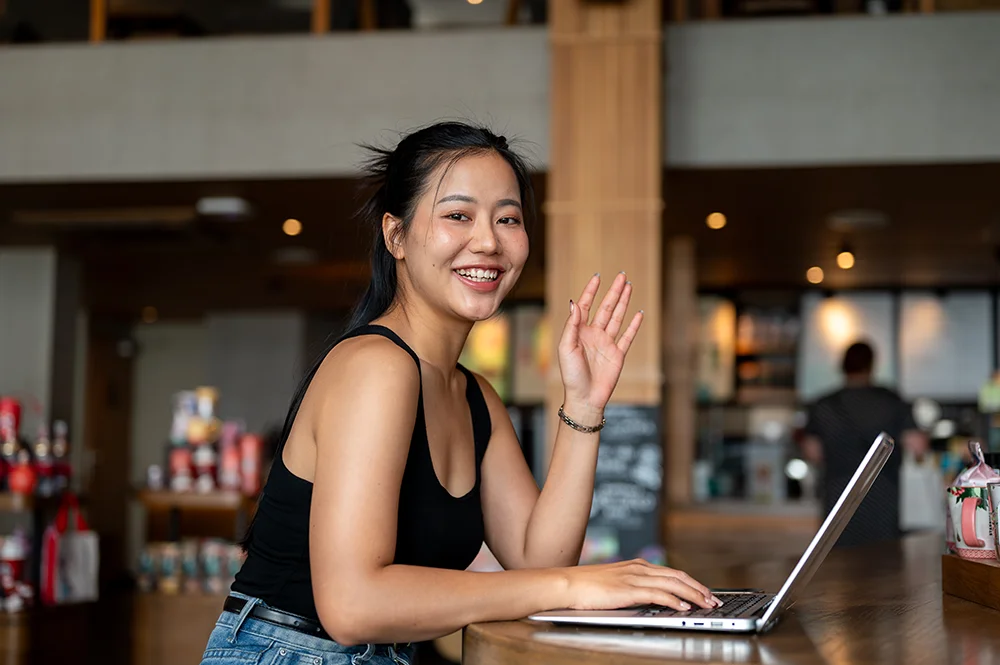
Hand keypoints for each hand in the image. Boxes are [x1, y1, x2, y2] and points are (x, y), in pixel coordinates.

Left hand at [558, 272, 642, 414]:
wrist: (585, 398)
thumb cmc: (572, 375)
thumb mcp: (566, 348)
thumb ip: (572, 325)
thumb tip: (575, 303)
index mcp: (579, 332)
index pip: (586, 306)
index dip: (591, 291)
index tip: (597, 276)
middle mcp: (594, 334)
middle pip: (606, 307)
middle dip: (613, 291)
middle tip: (621, 276)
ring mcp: (607, 343)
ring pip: (617, 317)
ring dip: (623, 302)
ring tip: (629, 286)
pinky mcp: (618, 354)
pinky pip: (628, 336)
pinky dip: (634, 324)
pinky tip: (638, 312)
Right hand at [561, 559, 720, 611]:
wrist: (566, 584)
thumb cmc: (586, 587)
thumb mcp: (615, 584)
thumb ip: (633, 588)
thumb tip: (651, 599)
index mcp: (636, 566)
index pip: (672, 572)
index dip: (692, 582)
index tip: (705, 593)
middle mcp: (638, 568)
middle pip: (677, 576)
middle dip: (699, 588)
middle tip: (714, 600)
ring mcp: (634, 577)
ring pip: (672, 583)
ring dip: (693, 594)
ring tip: (706, 604)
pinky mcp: (628, 589)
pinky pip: (658, 593)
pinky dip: (674, 599)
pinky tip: (684, 606)